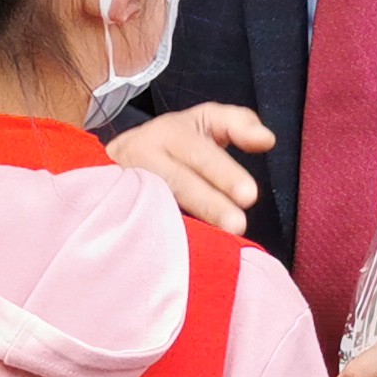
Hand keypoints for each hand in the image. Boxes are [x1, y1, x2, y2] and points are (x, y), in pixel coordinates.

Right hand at [107, 103, 272, 231]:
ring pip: (151, 204)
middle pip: (176, 181)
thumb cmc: (174, 145)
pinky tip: (177, 254)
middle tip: (237, 224)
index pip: (199, 152)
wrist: (117, 161)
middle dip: (208, 202)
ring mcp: (121, 184)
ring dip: (181, 225)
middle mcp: (141, 154)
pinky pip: (134, 224)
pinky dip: (156, 239)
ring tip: (212, 243)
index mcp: (168, 133)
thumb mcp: (203, 123)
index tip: (248, 195)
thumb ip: (238, 124)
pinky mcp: (110, 208)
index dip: (222, 172)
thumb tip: (266, 139)